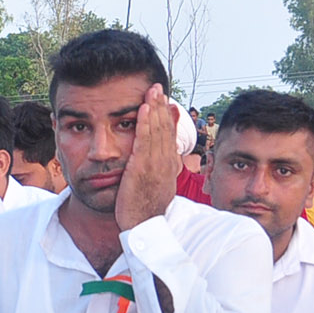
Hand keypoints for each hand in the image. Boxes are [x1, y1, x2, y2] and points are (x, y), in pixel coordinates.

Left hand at [116, 84, 179, 230]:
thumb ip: (158, 167)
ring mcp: (156, 164)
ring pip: (158, 130)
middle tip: (157, 86)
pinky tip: (144, 109)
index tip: (163, 99)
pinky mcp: (143, 168)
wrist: (144, 226)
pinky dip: (146, 123)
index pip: (169, 134)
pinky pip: (145, 141)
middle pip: (166, 128)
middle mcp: (166, 161)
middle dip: (161, 106)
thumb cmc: (145, 207)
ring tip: (152, 90)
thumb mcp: (156, 184)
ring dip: (155, 109)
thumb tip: (159, 157)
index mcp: (169, 165)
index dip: (167, 115)